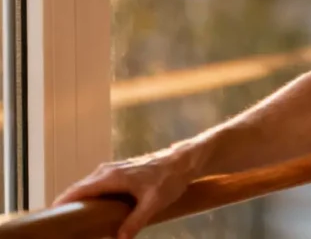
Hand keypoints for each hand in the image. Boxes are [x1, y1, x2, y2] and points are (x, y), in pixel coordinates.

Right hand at [52, 147, 196, 238]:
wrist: (184, 161)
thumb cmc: (169, 179)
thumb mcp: (153, 203)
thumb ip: (135, 222)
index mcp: (111, 177)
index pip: (78, 190)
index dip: (63, 203)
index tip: (51, 216)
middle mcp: (107, 171)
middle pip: (79, 189)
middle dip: (68, 205)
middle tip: (61, 226)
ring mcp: (113, 170)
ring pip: (88, 187)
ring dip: (79, 201)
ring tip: (72, 221)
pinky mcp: (119, 173)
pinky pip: (97, 186)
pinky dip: (90, 197)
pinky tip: (92, 210)